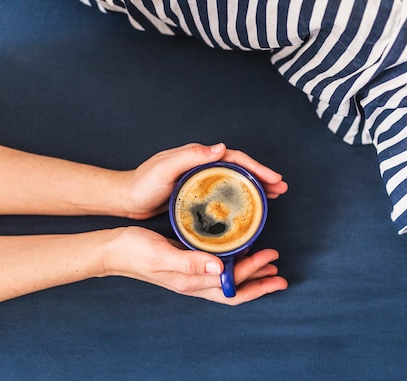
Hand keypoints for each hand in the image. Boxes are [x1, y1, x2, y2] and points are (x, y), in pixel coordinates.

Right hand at [103, 227, 287, 303]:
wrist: (113, 251)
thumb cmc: (134, 251)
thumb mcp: (161, 254)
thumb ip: (189, 262)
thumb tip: (219, 269)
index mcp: (190, 282)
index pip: (231, 284)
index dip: (254, 275)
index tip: (273, 262)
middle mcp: (194, 283)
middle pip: (235, 290)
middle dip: (259, 281)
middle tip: (279, 270)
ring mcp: (190, 277)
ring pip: (228, 283)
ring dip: (250, 275)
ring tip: (269, 266)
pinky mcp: (187, 267)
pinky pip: (218, 273)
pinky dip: (234, 266)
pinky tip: (239, 254)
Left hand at [120, 143, 287, 218]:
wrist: (125, 198)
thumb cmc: (142, 183)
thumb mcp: (165, 168)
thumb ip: (191, 156)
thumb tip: (221, 147)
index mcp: (199, 156)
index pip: (235, 159)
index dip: (257, 168)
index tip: (274, 179)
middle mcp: (202, 164)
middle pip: (239, 168)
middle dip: (262, 177)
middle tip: (281, 189)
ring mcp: (200, 179)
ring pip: (235, 180)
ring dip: (254, 187)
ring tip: (272, 197)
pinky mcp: (196, 192)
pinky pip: (224, 193)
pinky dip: (239, 197)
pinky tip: (247, 208)